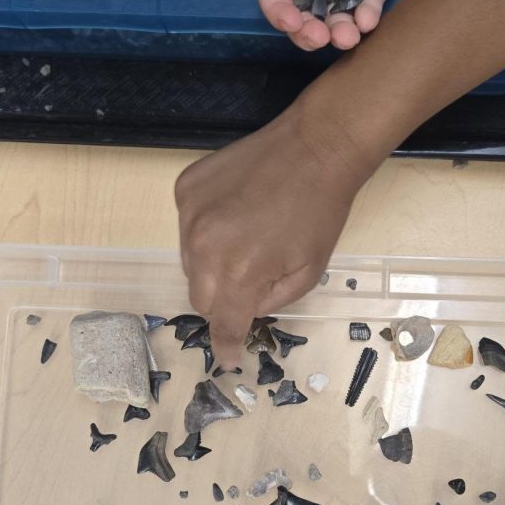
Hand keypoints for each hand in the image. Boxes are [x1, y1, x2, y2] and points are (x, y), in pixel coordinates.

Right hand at [175, 101, 362, 367]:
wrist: (315, 146)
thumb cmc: (320, 212)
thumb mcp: (308, 272)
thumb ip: (270, 301)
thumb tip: (245, 311)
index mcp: (239, 273)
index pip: (222, 324)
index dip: (226, 345)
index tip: (229, 358)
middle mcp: (203, 247)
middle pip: (199, 297)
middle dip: (222, 299)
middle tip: (250, 279)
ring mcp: (189, 214)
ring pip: (189, 261)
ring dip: (211, 262)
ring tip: (246, 236)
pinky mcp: (184, 188)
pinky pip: (187, 225)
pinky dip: (205, 228)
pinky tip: (235, 211)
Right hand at [259, 0, 440, 51]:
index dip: (279, 12)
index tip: (291, 21)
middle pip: (305, 15)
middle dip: (308, 33)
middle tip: (320, 37)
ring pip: (337, 19)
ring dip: (339, 34)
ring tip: (347, 36)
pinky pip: (369, 7)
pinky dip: (368, 20)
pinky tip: (368, 20)